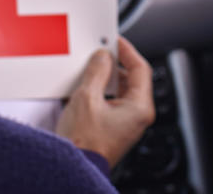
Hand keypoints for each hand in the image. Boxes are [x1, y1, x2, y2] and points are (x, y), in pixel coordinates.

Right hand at [56, 37, 154, 167]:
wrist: (71, 169)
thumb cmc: (83, 143)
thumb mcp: (87, 97)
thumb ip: (97, 71)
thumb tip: (103, 57)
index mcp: (140, 107)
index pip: (141, 69)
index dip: (127, 51)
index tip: (116, 41)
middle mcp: (138, 116)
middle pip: (132, 79)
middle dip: (115, 65)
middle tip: (101, 53)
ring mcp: (127, 124)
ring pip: (122, 91)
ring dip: (107, 78)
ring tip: (91, 69)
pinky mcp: (115, 129)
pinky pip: (113, 103)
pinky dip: (102, 92)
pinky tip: (88, 88)